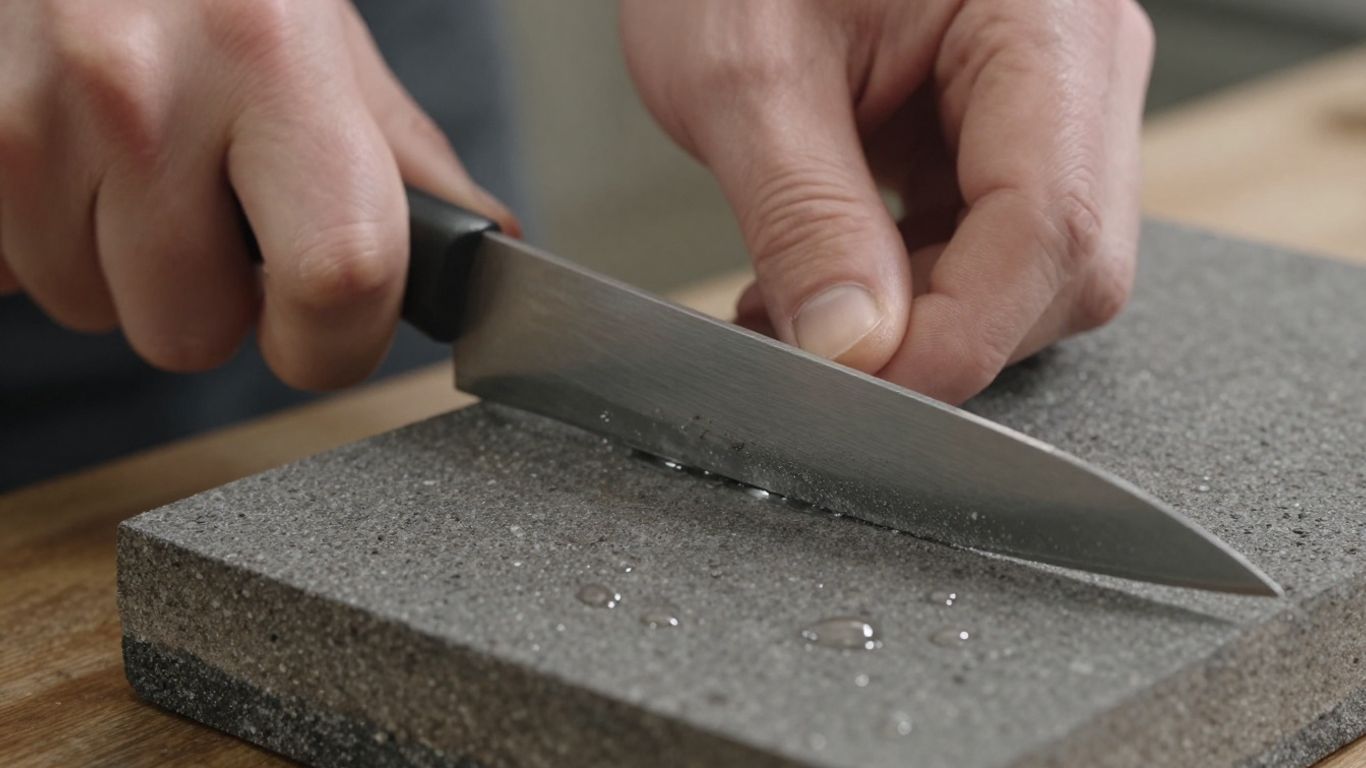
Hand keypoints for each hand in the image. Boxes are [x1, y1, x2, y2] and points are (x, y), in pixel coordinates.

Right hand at [0, 0, 516, 388]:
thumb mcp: (324, 37)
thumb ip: (401, 156)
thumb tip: (481, 250)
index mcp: (275, 62)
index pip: (336, 280)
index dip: (336, 341)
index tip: (324, 333)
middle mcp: (142, 87)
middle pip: (190, 330)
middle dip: (212, 301)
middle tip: (214, 213)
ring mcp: (30, 114)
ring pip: (90, 309)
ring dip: (121, 267)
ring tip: (136, 165)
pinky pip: (10, 270)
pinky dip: (41, 238)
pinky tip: (73, 159)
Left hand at [621, 0, 1151, 402]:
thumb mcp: (745, 73)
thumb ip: (804, 218)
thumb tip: (854, 349)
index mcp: (1043, 20)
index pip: (1049, 229)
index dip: (958, 337)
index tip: (860, 388)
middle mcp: (1077, 62)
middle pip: (1061, 267)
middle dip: (938, 331)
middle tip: (812, 341)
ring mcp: (1051, 101)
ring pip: (1029, 275)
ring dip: (916, 318)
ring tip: (797, 305)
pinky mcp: (1006, 132)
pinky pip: (988, 248)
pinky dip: (908, 291)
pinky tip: (828, 285)